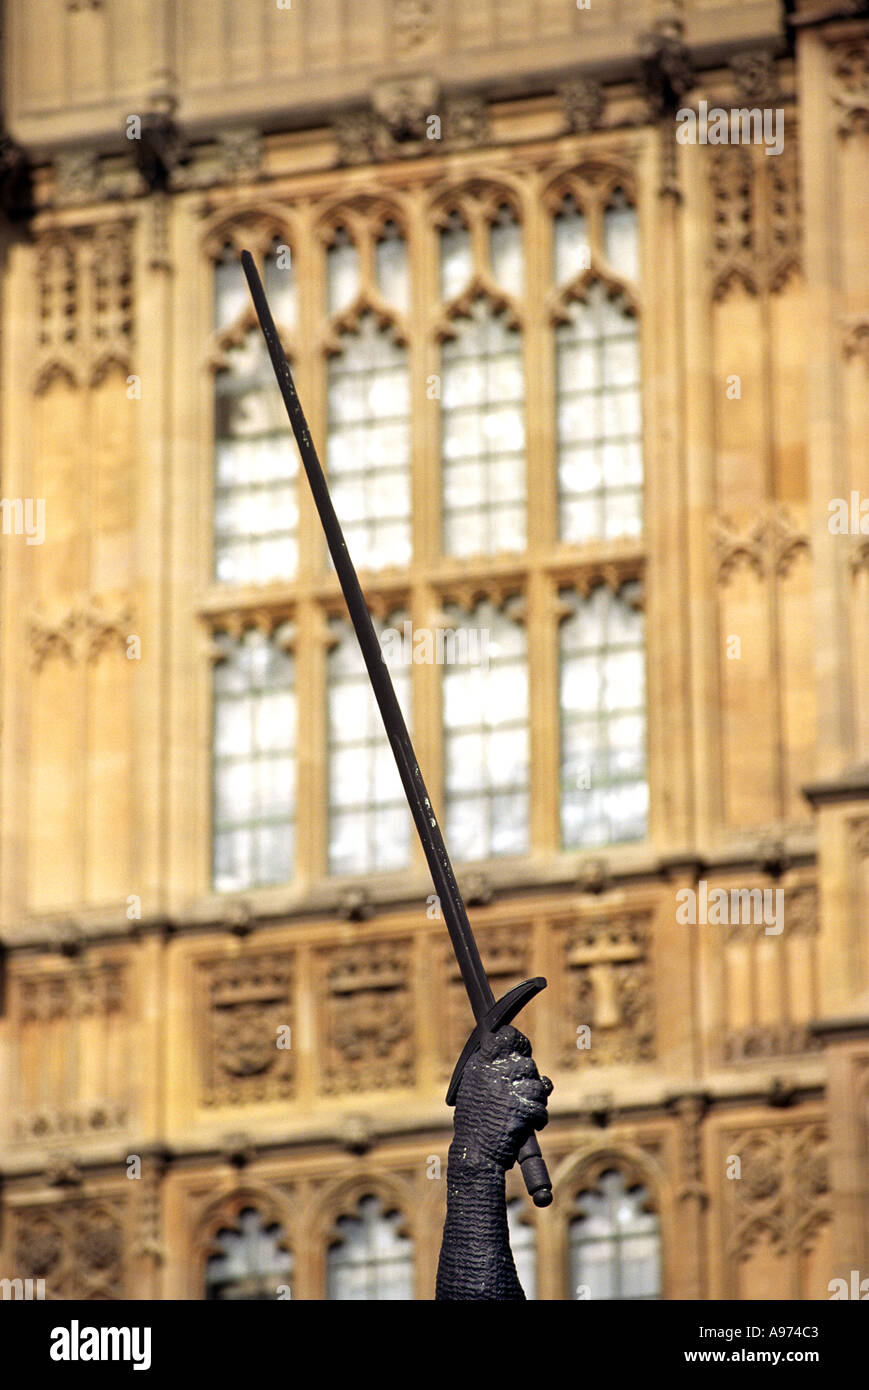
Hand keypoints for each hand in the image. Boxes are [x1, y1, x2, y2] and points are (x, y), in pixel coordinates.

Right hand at [452, 1024, 551, 1169]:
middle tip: (521, 1095)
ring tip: (524, 1112)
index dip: (519, 1042)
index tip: (522, 1048)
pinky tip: (530, 1124)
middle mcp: (494, 1073)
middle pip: (527, 1064)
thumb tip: (518, 1055)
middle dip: (529, 1080)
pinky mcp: (521, 1109)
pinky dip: (539, 1117)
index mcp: (480, 1065)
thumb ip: (492, 1070)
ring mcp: (508, 1091)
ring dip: (535, 1100)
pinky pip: (541, 1106)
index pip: (506, 1037)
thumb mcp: (474, 1089)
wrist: (475, 1154)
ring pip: (538, 1086)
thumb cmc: (474, 1124)